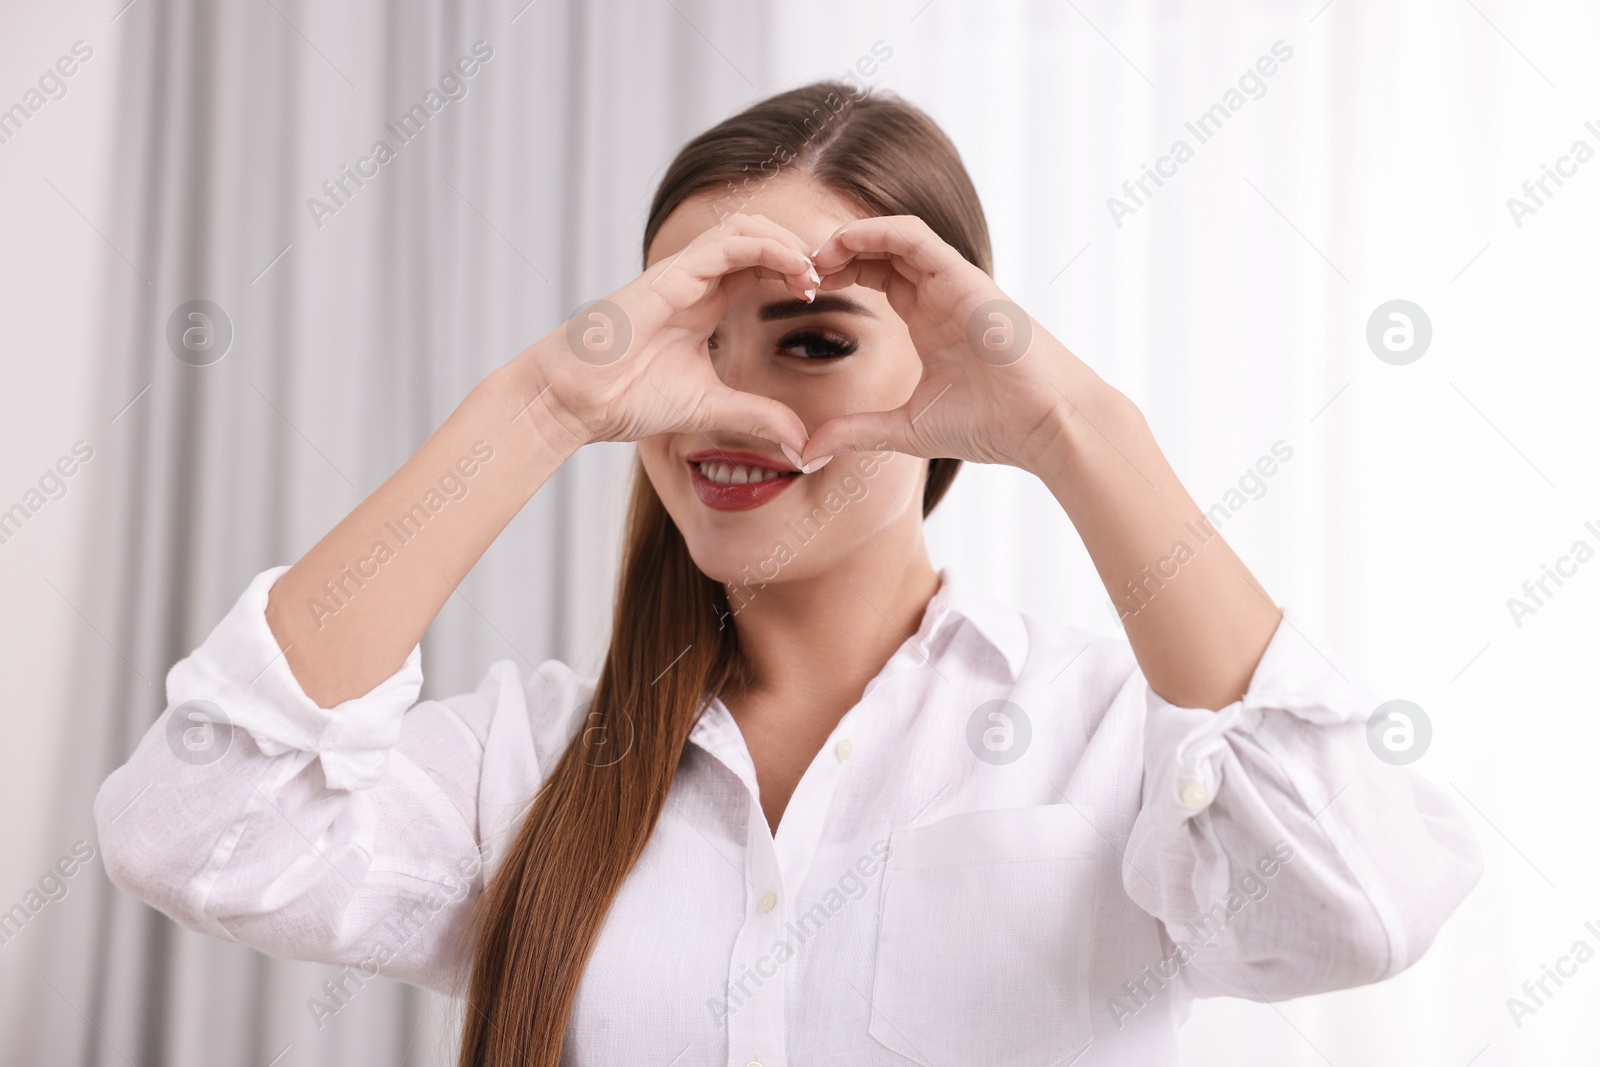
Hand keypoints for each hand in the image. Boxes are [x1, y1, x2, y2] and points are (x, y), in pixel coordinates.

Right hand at [522, 213, 820, 453]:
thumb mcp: (711, 408)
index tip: (827, 297)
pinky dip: (767, 249)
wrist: (575, 401)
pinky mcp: (670, 275)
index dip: (797, 273)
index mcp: (705, 303)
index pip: (761, 268)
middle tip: (832, 278)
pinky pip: (727, 244)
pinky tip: (794, 272)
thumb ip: (758, 417)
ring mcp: (682, 273)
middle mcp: (696, 281)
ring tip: (815, 273)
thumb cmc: (627, 399)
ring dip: (787, 243)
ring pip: (746, 228)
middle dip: (800, 250)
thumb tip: (801, 444)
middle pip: (759, 237)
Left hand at [801, 215, 1105, 472]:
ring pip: (893, 236)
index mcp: (928, 320)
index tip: (800, 292)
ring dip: (849, 237)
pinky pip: (915, 237)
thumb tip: (807, 451)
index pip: (875, 276)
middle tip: (795, 269)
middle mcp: (939, 294)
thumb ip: (857, 432)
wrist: (1045, 424)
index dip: (837, 276)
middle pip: (878, 251)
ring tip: (814, 255)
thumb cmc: (992, 425)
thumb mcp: (906, 429)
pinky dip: (877, 231)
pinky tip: (844, 243)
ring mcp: (953, 282)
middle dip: (834, 252)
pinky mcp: (964, 276)